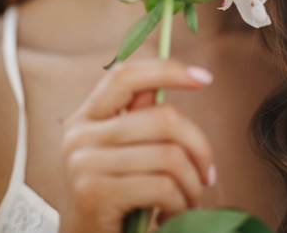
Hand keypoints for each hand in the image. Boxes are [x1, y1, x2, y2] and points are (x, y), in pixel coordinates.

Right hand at [58, 59, 214, 232]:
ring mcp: (84, 164)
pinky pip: (162, 186)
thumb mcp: (119, 154)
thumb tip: (164, 85)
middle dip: (199, 147)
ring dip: (192, 184)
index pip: (125, 76)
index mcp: (85, 116)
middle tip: (207, 173)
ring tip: (189, 198)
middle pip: (163, 117)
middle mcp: (79, 135)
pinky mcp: (95, 193)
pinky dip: (180, 204)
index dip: (166, 70)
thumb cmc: (111, 200)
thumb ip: (137, 118)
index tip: (204, 78)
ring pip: (169, 155)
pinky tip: (170, 215)